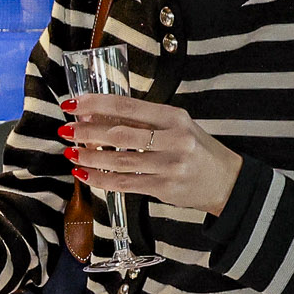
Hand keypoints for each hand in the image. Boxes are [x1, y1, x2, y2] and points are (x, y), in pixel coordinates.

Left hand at [59, 94, 243, 213]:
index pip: (127, 107)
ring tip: (70, 152)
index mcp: (174, 117)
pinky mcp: (164, 189)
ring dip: (89, 156)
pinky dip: (100, 179)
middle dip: (87, 132)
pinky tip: (84, 173)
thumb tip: (95, 116)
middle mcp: (173, 140)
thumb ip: (142, 121)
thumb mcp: (176, 125)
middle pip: (120, 134)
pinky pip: (124, 183)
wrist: (227, 181)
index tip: (73, 104)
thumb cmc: (196, 149)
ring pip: (119, 161)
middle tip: (66, 129)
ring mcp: (169, 166)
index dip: (95, 104)